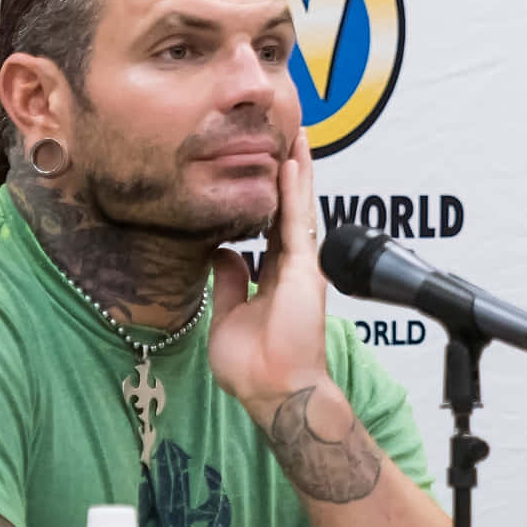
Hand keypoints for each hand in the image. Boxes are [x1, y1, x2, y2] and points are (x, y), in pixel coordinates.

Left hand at [209, 131, 330, 419]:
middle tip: (285, 137)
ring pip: (298, 207)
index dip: (268, 198)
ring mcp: (301, 266)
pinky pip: (297, 220)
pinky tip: (293, 161)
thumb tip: (222, 254)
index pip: (271, 228)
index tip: (263, 169)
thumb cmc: (254, 366)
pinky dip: (296, 190)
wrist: (274, 390)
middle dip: (288, 174)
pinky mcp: (303, 268)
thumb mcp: (227, 315)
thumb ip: (229, 282)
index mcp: (275, 279)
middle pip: (289, 210)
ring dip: (297, 171)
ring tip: (295, 136)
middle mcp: (291, 267)